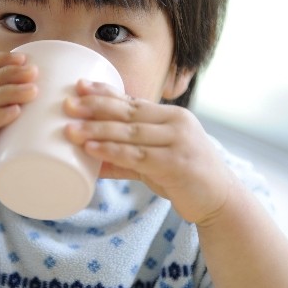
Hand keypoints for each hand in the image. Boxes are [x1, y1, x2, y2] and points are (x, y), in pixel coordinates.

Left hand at [64, 80, 233, 223]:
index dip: (105, 92)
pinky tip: (91, 149)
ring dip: (97, 130)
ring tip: (70, 129)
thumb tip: (89, 159)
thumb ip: (126, 158)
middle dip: (95, 106)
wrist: (220, 201)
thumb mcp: (155, 162)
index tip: (79, 86)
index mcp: (172, 116)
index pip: (133, 100)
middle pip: (128, 112)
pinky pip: (137, 155)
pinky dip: (112, 151)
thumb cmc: (185, 178)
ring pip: (130, 132)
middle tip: (67, 104)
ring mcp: (178, 142)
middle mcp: (177, 123)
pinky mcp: (176, 164)